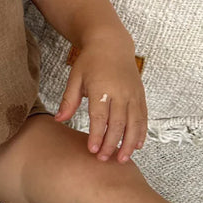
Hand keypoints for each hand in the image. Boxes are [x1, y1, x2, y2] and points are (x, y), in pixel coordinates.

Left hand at [54, 44, 147, 162]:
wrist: (111, 43)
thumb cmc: (90, 61)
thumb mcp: (75, 78)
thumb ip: (69, 100)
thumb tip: (59, 120)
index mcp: (102, 88)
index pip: (100, 117)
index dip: (97, 135)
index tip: (92, 150)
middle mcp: (120, 92)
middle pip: (118, 124)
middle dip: (111, 144)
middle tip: (104, 159)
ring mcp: (133, 94)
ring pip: (134, 123)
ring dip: (129, 143)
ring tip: (123, 159)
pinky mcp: (141, 95)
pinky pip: (143, 117)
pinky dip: (141, 132)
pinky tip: (137, 145)